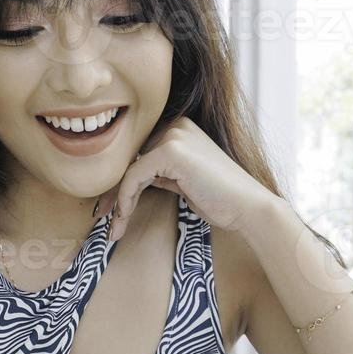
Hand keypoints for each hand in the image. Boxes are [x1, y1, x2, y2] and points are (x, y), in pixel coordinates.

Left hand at [96, 115, 275, 242]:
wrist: (248, 207)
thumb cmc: (221, 199)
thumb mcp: (184, 181)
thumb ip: (161, 173)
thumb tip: (135, 178)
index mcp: (180, 128)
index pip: (139, 153)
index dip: (122, 182)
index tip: (110, 209)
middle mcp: (176, 125)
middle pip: (130, 159)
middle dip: (115, 192)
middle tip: (105, 219)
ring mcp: (174, 135)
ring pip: (128, 169)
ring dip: (118, 202)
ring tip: (115, 228)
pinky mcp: (170, 151)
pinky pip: (134, 176)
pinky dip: (125, 200)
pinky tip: (124, 219)